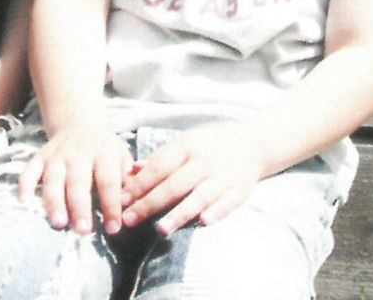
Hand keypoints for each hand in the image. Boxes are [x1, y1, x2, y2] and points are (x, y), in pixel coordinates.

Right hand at [18, 124, 132, 235]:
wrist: (78, 120)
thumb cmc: (104, 148)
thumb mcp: (121, 156)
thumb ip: (127, 179)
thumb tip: (133, 204)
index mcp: (103, 154)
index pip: (108, 181)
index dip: (111, 204)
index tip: (114, 228)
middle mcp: (78, 154)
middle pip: (78, 181)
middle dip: (80, 207)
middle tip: (83, 230)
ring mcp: (57, 155)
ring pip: (53, 178)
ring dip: (54, 201)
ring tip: (58, 223)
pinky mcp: (40, 156)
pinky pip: (30, 170)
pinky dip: (25, 185)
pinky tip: (24, 202)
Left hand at [121, 124, 264, 234]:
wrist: (250, 144)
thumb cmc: (208, 147)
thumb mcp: (183, 144)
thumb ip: (159, 159)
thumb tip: (130, 171)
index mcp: (186, 147)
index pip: (159, 167)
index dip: (139, 184)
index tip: (121, 200)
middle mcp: (203, 161)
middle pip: (174, 184)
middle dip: (150, 204)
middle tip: (130, 220)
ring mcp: (222, 176)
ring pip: (198, 196)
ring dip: (180, 213)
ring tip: (161, 229)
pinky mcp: (239, 191)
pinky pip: (227, 203)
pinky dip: (216, 212)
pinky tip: (203, 222)